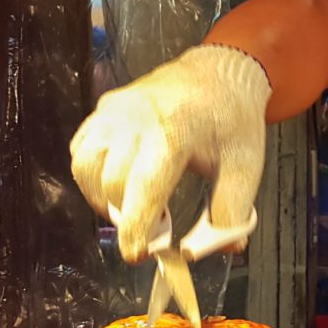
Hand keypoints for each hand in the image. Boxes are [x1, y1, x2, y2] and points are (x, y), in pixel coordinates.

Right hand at [70, 45, 270, 262]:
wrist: (220, 72)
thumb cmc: (233, 119)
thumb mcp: (245, 164)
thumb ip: (233, 207)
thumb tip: (226, 246)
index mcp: (176, 130)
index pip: (145, 187)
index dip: (136, 227)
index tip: (136, 255)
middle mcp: (137, 117)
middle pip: (113, 182)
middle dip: (127, 216)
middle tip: (154, 231)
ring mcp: (115, 110)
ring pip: (87, 167)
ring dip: (104, 197)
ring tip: (135, 208)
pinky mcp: (104, 108)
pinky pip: (83, 149)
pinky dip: (93, 175)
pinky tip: (120, 184)